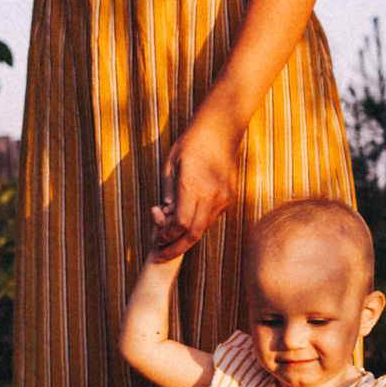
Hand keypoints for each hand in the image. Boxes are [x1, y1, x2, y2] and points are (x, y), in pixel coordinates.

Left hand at [155, 113, 242, 257]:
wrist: (220, 131)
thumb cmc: (190, 144)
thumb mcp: (170, 166)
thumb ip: (168, 193)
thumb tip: (165, 215)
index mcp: (193, 186)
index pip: (180, 224)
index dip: (167, 236)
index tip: (156, 240)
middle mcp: (211, 195)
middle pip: (194, 234)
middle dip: (175, 248)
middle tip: (160, 255)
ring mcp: (223, 198)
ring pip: (203, 228)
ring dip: (185, 238)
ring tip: (168, 239)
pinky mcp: (229, 197)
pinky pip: (210, 218)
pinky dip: (196, 225)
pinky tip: (184, 224)